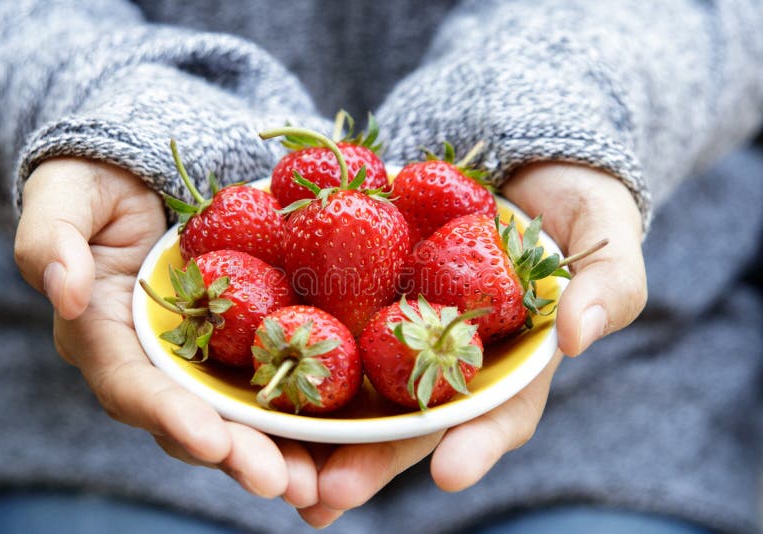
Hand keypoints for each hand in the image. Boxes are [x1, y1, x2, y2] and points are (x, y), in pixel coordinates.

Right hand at [13, 159, 318, 503]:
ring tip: (315, 481)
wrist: (139, 181)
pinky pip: (264, 381)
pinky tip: (333, 434)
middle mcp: (149, 364)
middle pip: (191, 421)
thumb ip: (51, 239)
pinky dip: (295, 411)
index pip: (133, 388)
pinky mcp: (232, 345)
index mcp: (100, 338)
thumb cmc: (95, 187)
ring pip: (233, 416)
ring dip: (273, 452)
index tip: (211, 441)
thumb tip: (64, 291)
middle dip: (235, 455)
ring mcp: (195, 359)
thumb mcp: (64, 198)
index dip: (170, 417)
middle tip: (282, 482)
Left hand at [296, 162, 647, 526]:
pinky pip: (332, 323)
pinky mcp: (371, 294)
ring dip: (321, 435)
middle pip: (412, 422)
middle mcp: (454, 358)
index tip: (447, 474)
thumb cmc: (578, 203)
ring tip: (281, 474)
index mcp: (514, 362)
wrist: (522, 164)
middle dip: (373, 462)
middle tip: (328, 495)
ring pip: (363, 390)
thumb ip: (609, 286)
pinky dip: (299, 355)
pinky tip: (258, 385)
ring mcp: (409, 327)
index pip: (499, 415)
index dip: (474, 446)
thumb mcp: (606, 237)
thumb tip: (579, 337)